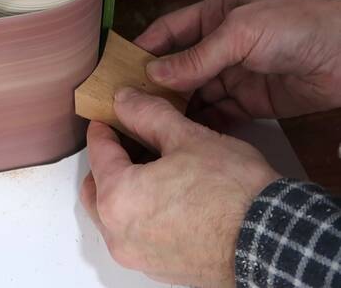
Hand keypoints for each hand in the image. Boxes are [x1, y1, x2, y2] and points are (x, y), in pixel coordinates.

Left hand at [80, 89, 280, 286]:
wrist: (274, 242)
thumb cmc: (233, 193)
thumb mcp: (187, 138)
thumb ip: (147, 115)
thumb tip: (124, 100)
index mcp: (118, 198)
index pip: (97, 153)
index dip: (102, 129)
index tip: (107, 119)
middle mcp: (119, 234)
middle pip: (96, 187)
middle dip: (106, 162)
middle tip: (126, 142)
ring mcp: (138, 256)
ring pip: (112, 215)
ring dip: (121, 188)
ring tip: (148, 167)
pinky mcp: (159, 269)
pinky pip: (134, 235)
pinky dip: (138, 213)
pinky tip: (164, 196)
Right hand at [136, 0, 340, 121]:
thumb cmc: (297, 24)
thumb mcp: (242, 32)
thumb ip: (198, 56)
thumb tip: (154, 74)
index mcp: (214, 16)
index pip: (169, 32)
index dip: (144, 48)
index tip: (116, 68)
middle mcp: (219, 46)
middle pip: (178, 67)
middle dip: (155, 84)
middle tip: (127, 105)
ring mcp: (233, 75)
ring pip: (194, 93)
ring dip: (174, 107)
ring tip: (147, 124)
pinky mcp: (249, 103)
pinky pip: (217, 114)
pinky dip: (200, 123)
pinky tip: (181, 134)